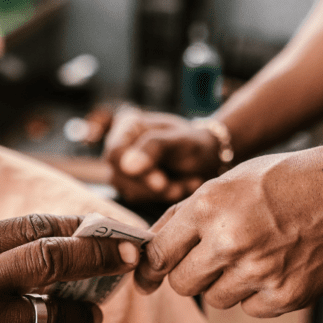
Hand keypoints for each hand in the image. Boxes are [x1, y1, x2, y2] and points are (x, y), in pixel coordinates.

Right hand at [104, 107, 222, 202]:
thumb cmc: (194, 144)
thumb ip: (154, 147)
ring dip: (160, 193)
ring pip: (129, 190)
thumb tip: (127, 167)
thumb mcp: (180, 141)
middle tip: (177, 188)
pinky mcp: (130, 186)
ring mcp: (122, 168)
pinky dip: (162, 197)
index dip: (134, 170)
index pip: (115, 152)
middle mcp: (120, 146)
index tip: (161, 182)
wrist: (207, 161)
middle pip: (119, 174)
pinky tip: (180, 188)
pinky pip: (139, 198)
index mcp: (128, 124)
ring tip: (185, 184)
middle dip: (151, 185)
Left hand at [133, 146, 322, 316]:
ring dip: (226, 283)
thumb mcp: (229, 181)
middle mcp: (230, 240)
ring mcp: (259, 271)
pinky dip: (259, 294)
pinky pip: (251, 309)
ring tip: (253, 255)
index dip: (150, 268)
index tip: (149, 275)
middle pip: (182, 284)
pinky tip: (277, 266)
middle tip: (211, 259)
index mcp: (209, 206)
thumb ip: (186, 214)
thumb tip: (149, 248)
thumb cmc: (285, 181)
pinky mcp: (285, 295)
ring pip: (216, 298)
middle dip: (189, 274)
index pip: (159, 253)